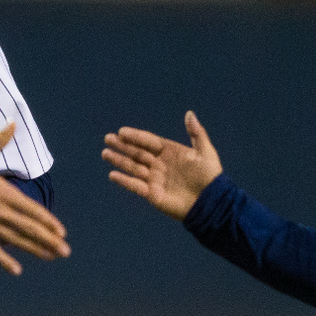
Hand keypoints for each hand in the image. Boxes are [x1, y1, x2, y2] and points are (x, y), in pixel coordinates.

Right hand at [0, 124, 68, 274]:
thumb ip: (0, 140)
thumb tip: (13, 122)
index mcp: (2, 191)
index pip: (31, 209)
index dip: (48, 221)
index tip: (61, 232)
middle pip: (28, 228)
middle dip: (49, 240)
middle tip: (65, 250)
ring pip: (14, 240)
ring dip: (34, 250)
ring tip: (50, 257)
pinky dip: (4, 260)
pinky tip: (17, 270)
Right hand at [102, 112, 223, 220]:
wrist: (210, 202)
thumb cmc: (210, 177)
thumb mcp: (205, 151)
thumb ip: (196, 133)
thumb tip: (189, 113)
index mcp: (170, 152)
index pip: (149, 141)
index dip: (135, 136)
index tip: (122, 131)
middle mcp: (160, 164)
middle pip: (137, 153)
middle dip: (122, 146)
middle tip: (108, 138)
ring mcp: (155, 179)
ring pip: (133, 167)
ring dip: (119, 160)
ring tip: (105, 153)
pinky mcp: (152, 194)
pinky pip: (135, 186)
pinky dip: (124, 180)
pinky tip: (112, 175)